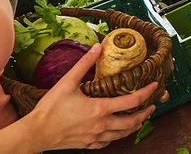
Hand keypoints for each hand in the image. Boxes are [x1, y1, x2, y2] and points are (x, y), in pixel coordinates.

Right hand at [25, 45, 158, 150]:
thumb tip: (97, 47)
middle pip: (132, 122)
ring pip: (122, 134)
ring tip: (139, 119)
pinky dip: (117, 136)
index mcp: (100, 109)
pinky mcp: (88, 144)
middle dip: (145, 114)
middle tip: (151, 107)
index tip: (154, 87)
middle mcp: (102, 125)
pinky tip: (116, 131)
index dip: (146, 93)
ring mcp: (96, 137)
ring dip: (134, 126)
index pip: (132, 101)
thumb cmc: (50, 109)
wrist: (37, 132)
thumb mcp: (67, 82)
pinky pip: (109, 142)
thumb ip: (84, 63)